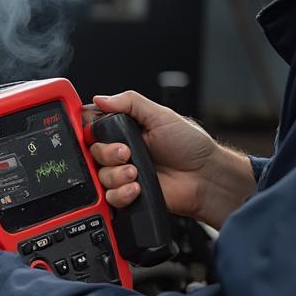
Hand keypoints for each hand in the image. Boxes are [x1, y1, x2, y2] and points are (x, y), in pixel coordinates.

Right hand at [88, 90, 256, 230]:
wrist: (205, 178)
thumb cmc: (191, 145)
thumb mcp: (160, 115)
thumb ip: (129, 103)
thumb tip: (100, 98)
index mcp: (126, 129)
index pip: (93, 126)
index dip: (90, 130)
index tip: (96, 132)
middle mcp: (121, 151)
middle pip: (92, 152)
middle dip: (107, 154)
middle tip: (127, 153)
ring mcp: (124, 173)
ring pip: (100, 176)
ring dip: (116, 175)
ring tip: (136, 173)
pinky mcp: (128, 195)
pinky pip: (110, 197)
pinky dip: (121, 193)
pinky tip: (137, 188)